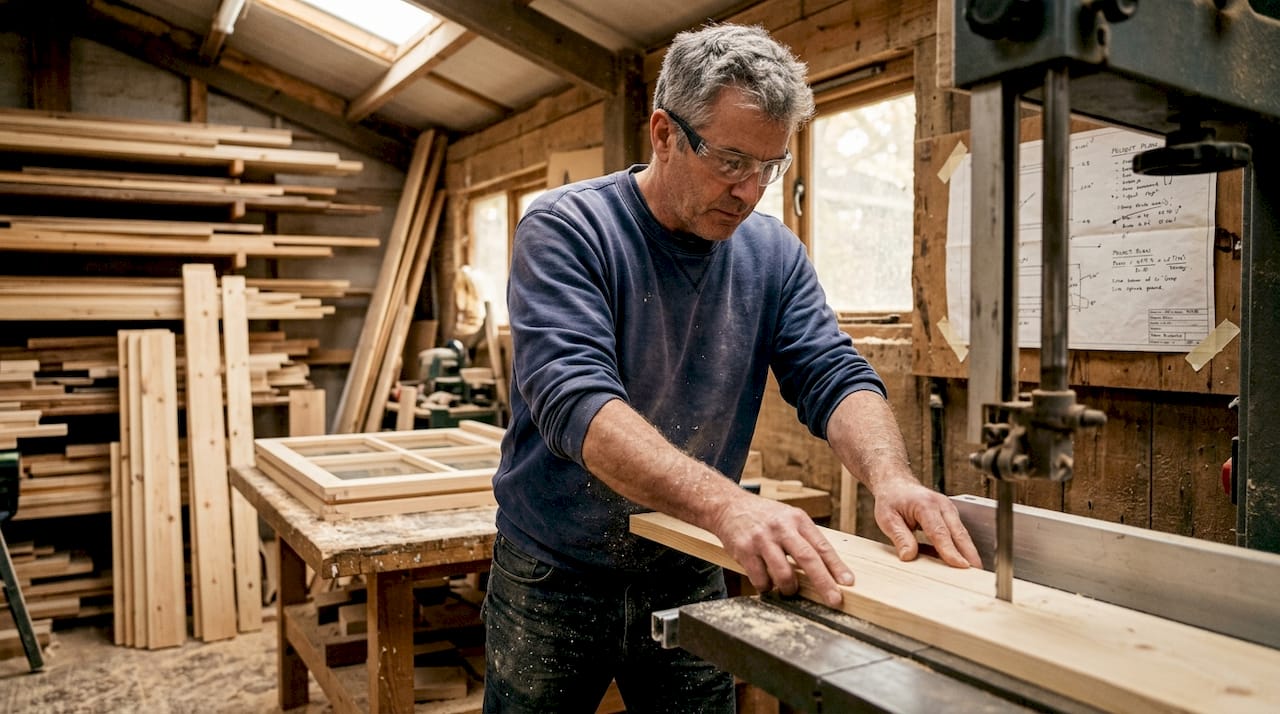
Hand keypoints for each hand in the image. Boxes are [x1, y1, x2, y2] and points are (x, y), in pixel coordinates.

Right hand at [708, 493, 852, 607]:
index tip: (848, 582)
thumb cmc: (764, 516)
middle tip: (834, 599)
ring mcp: (762, 539)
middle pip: (807, 559)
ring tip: (789, 589)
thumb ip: (806, 539)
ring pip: (783, 574)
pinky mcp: (744, 550)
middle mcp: (781, 527)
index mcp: (797, 519)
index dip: (836, 566)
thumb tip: (829, 569)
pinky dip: (767, 587)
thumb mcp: (788, 518)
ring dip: (790, 588)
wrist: (729, 506)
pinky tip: (767, 582)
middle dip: (823, 583)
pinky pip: (761, 579)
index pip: (822, 546)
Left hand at [872, 480, 981, 567]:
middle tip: (977, 572)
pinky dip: (962, 548)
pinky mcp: (950, 515)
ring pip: (962, 534)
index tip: (960, 565)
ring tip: (975, 571)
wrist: (896, 484)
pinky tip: (963, 562)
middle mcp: (942, 505)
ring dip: (969, 552)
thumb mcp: (887, 518)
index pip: (940, 532)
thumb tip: (909, 556)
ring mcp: (949, 509)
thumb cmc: (891, 500)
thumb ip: (900, 537)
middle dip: (969, 554)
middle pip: (959, 533)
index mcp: (925, 505)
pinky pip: (958, 533)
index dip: (951, 551)